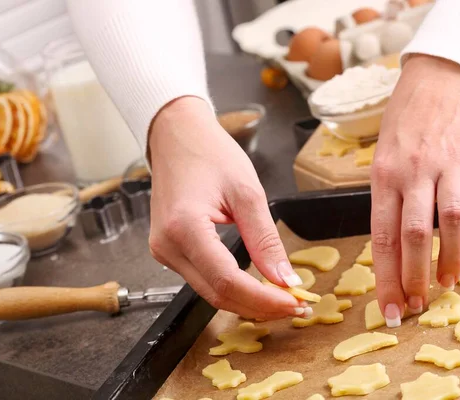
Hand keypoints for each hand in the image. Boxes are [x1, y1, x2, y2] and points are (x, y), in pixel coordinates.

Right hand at [148, 96, 308, 319]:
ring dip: (246, 300)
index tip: (295, 303)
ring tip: (280, 297)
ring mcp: (163, 251)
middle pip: (216, 294)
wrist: (176, 136)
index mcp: (185, 227)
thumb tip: (285, 280)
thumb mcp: (247, 192)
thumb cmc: (210, 153)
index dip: (263, 299)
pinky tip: (255, 285)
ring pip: (209, 292)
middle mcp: (167, 246)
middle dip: (258, 306)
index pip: (227, 280)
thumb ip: (266, 240)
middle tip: (295, 305)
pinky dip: (231, 287)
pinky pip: (202, 279)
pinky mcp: (168, 250)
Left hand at [371, 55, 459, 326]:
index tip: (389, 308)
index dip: (386, 277)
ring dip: (451, 259)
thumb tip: (392, 249)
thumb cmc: (408, 121)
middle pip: (414, 235)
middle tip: (419, 303)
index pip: (382, 236)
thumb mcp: (383, 156)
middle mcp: (415, 171)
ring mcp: (451, 163)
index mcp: (384, 175)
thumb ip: (388, 198)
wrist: (444, 75)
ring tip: (448, 283)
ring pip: (452, 223)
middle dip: (415, 277)